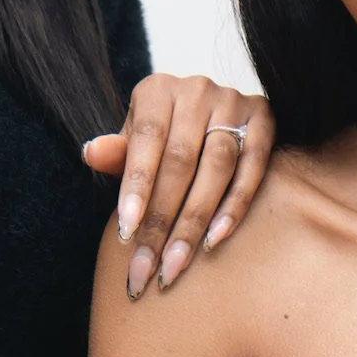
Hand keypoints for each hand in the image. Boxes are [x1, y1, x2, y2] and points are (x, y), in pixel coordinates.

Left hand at [81, 75, 275, 298]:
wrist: (209, 118)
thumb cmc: (163, 138)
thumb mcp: (134, 141)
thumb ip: (117, 152)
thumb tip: (92, 153)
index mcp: (158, 90)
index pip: (146, 139)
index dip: (137, 187)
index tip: (126, 234)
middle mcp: (197, 90)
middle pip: (181, 160)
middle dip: (162, 218)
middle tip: (147, 266)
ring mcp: (234, 102)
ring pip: (217, 166)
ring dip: (195, 220)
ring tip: (176, 263)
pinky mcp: (264, 119)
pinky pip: (253, 168)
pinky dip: (234, 206)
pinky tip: (215, 240)